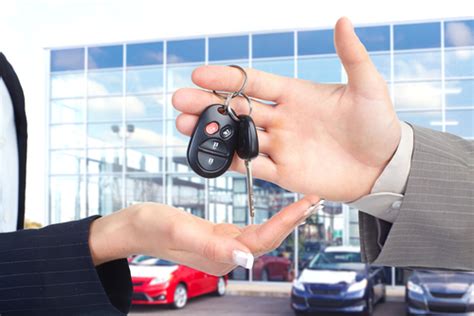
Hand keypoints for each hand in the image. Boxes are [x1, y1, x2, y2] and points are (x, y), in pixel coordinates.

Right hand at [89, 196, 318, 274]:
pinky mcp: (218, 236)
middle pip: (269, 237)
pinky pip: (250, 227)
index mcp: (222, 255)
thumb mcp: (179, 231)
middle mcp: (227, 253)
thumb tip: (247, 258)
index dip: (288, 221)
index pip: (264, 239)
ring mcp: (223, 246)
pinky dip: (267, 216)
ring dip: (284, 218)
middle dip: (294, 219)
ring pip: (262, 233)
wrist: (132, 228)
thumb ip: (212, 246)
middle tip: (315, 198)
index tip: (308, 203)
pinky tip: (275, 208)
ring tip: (304, 202)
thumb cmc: (150, 228)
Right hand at [172, 17, 400, 201]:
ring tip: (185, 127)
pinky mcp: (283, 172)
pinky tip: (210, 156)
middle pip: (236, 109)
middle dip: (207, 104)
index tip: (199, 74)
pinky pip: (251, 166)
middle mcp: (281, 118)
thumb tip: (342, 20)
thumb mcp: (368, 87)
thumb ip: (352, 56)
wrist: (384, 167)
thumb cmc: (378, 124)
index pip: (253, 82)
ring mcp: (280, 146)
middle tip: (180, 101)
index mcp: (294, 94)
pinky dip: (230, 162)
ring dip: (212, 132)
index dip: (226, 77)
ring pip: (237, 137)